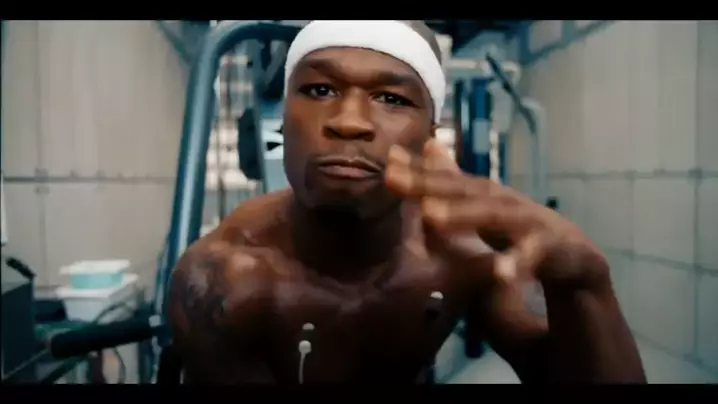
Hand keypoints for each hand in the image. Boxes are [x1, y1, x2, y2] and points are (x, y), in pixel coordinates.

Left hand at [385, 139, 609, 291]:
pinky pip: (538, 259)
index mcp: (494, 203)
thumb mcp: (483, 228)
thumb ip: (457, 199)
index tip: (387, 161)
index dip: (420, 172)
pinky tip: (500, 274)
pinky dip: (520, 265)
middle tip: (394, 179)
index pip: (452, 184)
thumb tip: (431, 158)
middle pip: (468, 191)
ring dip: (466, 215)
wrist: (583, 275)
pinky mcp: (565, 253)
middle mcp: (514, 206)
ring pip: (500, 216)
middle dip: (430, 184)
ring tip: (430, 216)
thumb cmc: (525, 252)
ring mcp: (540, 226)